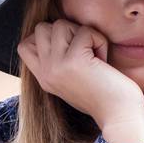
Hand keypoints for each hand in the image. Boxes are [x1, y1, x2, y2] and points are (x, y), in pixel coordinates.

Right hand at [17, 19, 143, 135]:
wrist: (119, 117)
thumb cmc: (104, 96)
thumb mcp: (71, 79)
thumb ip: (58, 60)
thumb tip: (55, 30)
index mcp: (43, 78)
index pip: (24, 45)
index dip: (46, 37)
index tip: (69, 50)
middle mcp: (46, 73)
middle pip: (42, 28)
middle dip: (66, 31)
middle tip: (83, 51)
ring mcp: (56, 66)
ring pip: (60, 24)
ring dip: (83, 34)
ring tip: (94, 56)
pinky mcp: (74, 61)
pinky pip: (85, 31)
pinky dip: (99, 41)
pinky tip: (103, 61)